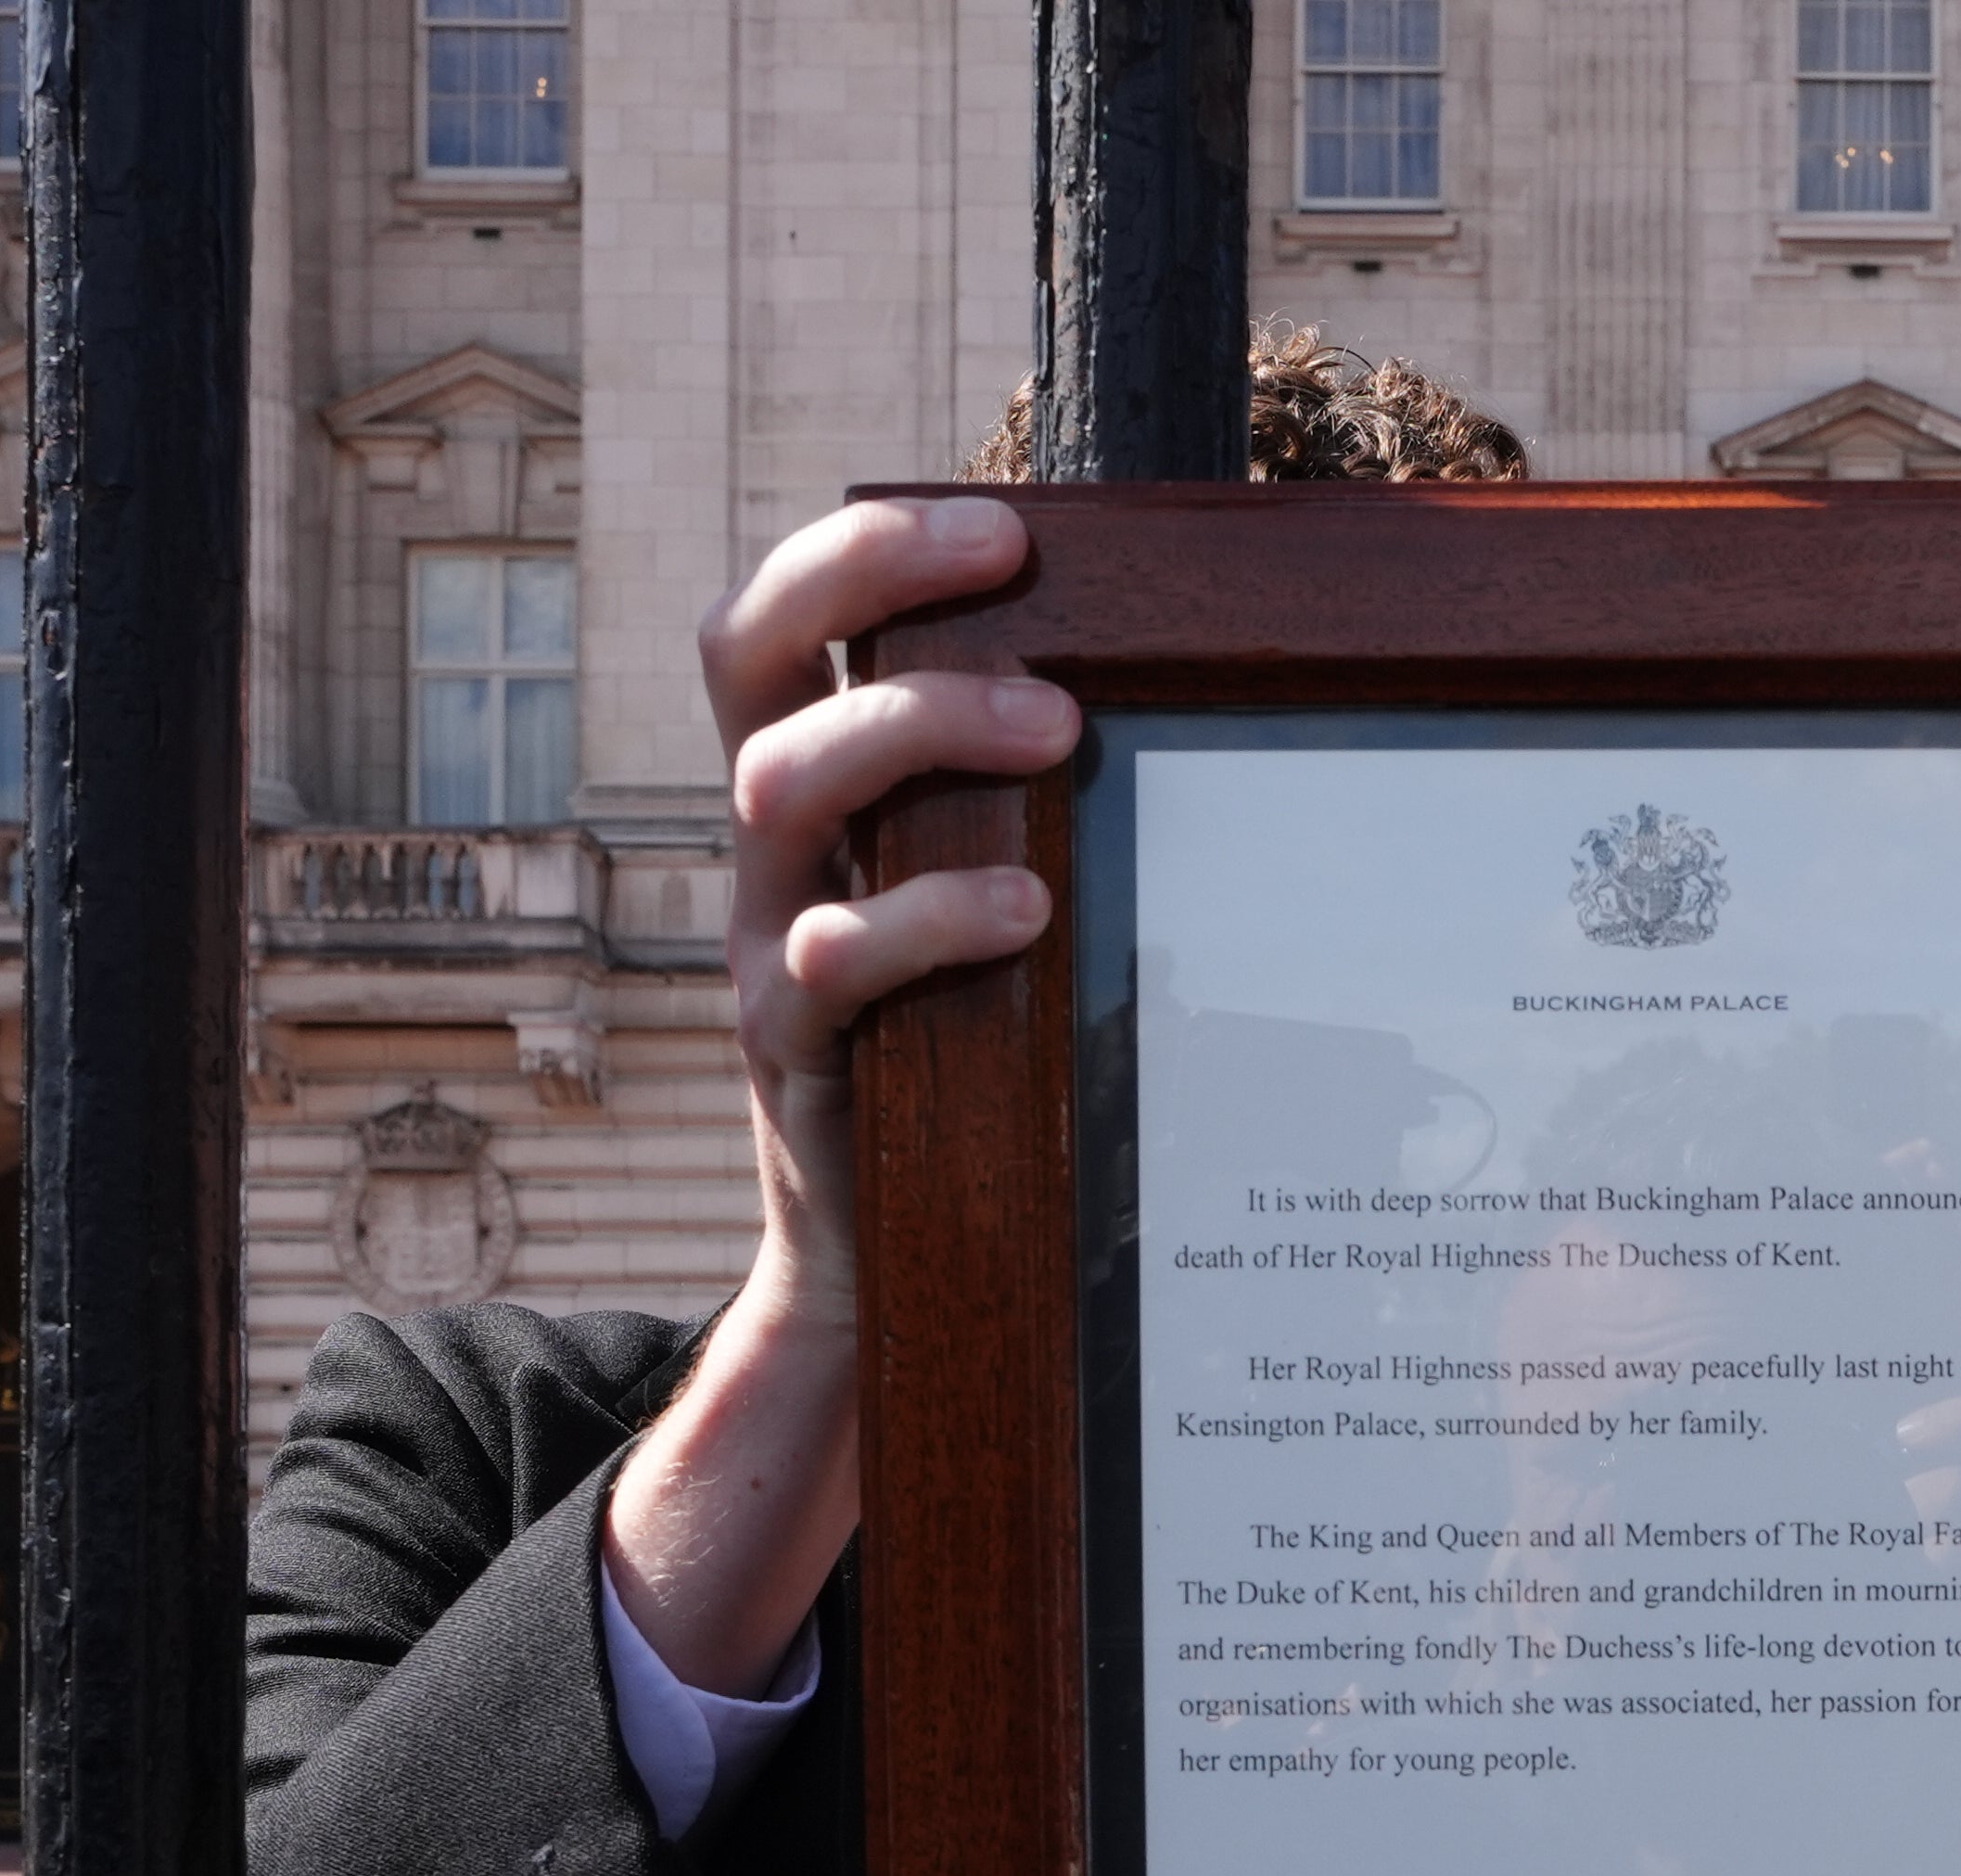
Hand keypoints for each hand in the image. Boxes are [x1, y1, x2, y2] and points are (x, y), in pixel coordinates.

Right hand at [607, 492, 1081, 1693]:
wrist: (891, 1266)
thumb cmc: (975, 1056)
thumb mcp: (994, 911)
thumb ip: (1039, 812)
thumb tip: (1213, 701)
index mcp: (818, 797)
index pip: (774, 625)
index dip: (855, 549)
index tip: (993, 524)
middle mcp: (772, 854)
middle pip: (747, 667)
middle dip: (867, 586)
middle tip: (1017, 594)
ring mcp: (769, 947)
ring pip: (780, 790)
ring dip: (918, 734)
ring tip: (1052, 734)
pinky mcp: (796, 1056)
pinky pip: (825, 964)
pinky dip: (920, 919)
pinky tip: (1021, 911)